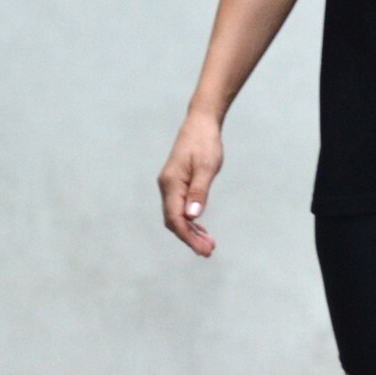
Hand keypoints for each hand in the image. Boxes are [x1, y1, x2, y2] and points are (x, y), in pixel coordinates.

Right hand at [158, 110, 222, 256]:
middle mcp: (166, 186)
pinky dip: (190, 222)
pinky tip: (201, 230)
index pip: (175, 218)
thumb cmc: (205, 143)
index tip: (203, 250)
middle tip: (209, 251)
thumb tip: (193, 216)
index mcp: (171, 183)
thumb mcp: (207, 167)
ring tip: (208, 245)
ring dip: (191, 233)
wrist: (200, 123)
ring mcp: (170, 186)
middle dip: (190, 238)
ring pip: (176, 217)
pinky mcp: (176, 184)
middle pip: (174, 221)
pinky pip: (179, 209)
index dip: (188, 237)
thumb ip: (199, 191)